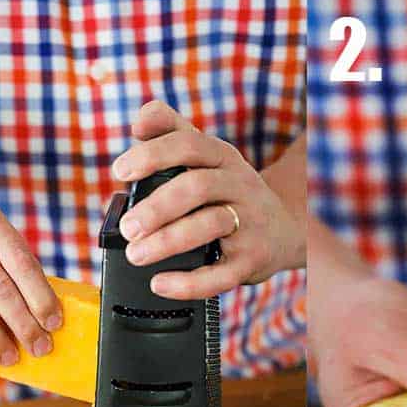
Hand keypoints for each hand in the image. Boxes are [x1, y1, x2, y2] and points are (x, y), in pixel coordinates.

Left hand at [111, 100, 304, 299]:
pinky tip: (160, 284)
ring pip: (209, 226)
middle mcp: (239, 186)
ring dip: (167, 242)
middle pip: (197, 187)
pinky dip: (188, 283)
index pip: (188, 144)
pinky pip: (220, 275)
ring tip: (136, 254)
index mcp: (223, 157)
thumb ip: (174, 132)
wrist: (285, 230)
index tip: (121, 171)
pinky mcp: (251, 261)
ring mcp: (248, 224)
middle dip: (157, 207)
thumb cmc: (233, 193)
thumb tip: (140, 123)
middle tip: (128, 227)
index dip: (153, 155)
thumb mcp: (210, 158)